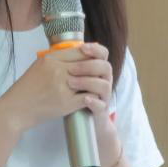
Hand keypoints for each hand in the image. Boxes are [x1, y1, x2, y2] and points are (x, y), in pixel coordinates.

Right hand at [0, 42, 118, 156]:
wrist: (16, 108)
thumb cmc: (27, 88)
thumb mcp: (39, 66)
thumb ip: (57, 59)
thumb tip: (78, 52)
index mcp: (51, 59)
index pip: (80, 51)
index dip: (90, 55)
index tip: (94, 60)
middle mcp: (57, 71)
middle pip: (88, 64)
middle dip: (96, 69)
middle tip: (99, 74)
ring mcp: (63, 87)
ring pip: (91, 81)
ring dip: (96, 84)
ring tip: (97, 86)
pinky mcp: (66, 103)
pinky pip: (87, 97)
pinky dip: (92, 98)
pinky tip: (92, 98)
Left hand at [69, 42, 121, 162]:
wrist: (81, 120)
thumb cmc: (71, 96)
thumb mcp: (69, 76)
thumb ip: (71, 63)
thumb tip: (62, 47)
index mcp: (97, 70)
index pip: (102, 54)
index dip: (95, 49)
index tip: (82, 48)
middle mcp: (103, 81)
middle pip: (105, 67)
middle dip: (88, 66)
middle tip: (71, 70)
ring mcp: (103, 96)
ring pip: (105, 85)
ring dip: (88, 82)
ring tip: (71, 84)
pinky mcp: (100, 111)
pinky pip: (101, 105)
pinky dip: (93, 101)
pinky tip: (84, 99)